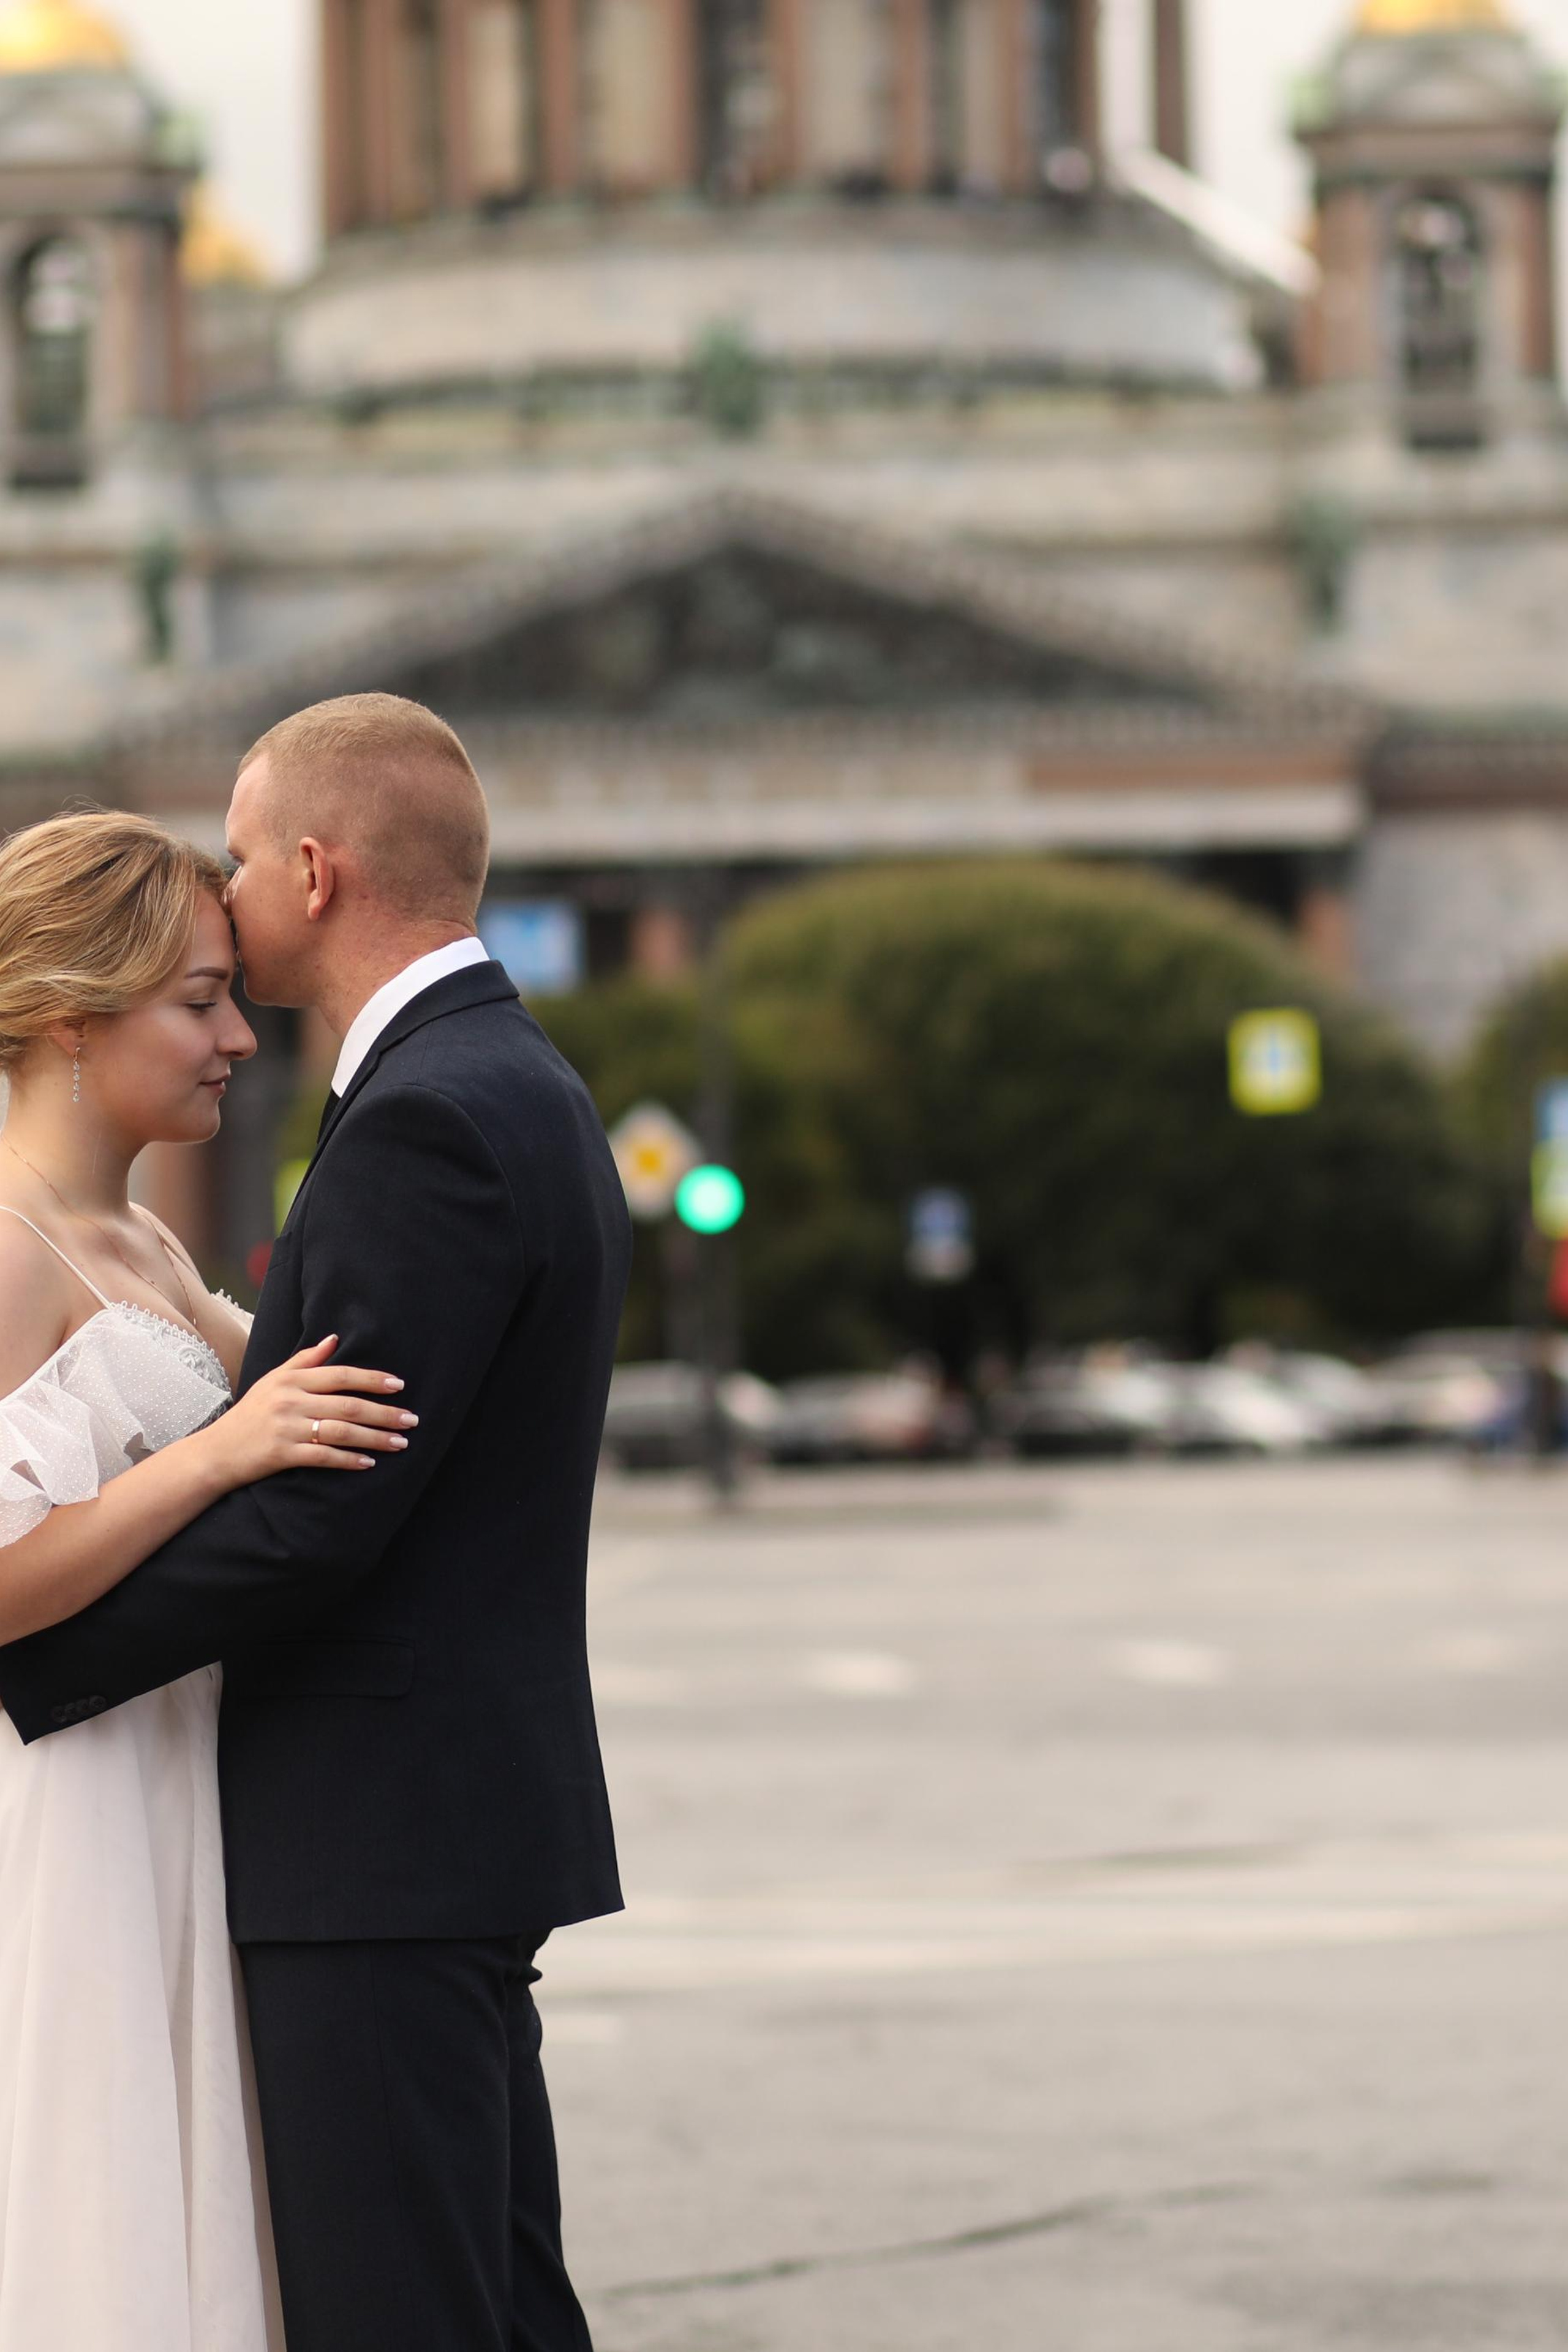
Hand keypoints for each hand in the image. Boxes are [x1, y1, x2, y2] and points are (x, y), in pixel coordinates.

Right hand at [203, 1337, 417, 1485]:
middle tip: (412, 1420)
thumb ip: (305, 1361)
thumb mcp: (273, 1381)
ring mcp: (286, 1427)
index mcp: (291, 1379)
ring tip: (400, 1442)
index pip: (340, 1375)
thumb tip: (334, 1339)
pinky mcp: (281, 1454)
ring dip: (375, 1437)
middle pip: (348, 1404)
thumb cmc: (250, 1414)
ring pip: (341, 1431)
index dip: (372, 1379)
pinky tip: (369, 1463)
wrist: (216, 1451)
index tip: (399, 1385)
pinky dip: (349, 1459)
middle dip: (385, 1412)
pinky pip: (323, 1456)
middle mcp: (290, 1400)